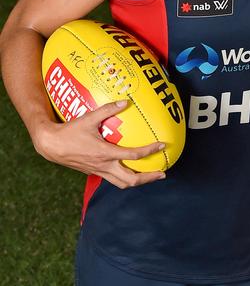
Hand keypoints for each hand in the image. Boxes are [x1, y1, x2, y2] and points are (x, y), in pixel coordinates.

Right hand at [33, 100, 165, 188]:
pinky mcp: (95, 173)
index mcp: (105, 153)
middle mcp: (104, 166)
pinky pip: (114, 180)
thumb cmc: (69, 132)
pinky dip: (125, 178)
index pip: (133, 155)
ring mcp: (99, 172)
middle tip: (162, 173)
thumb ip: (107, 110)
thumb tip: (124, 102)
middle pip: (131, 180)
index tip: (161, 145)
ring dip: (139, 182)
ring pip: (122, 184)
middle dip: (148, 178)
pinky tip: (131, 170)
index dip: (150, 151)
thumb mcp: (88, 118)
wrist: (51, 146)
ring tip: (151, 176)